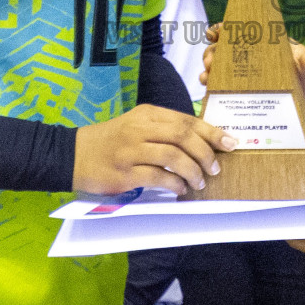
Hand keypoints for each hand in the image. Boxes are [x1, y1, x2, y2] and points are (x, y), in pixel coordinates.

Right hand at [74, 104, 236, 195]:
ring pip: (173, 156)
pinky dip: (175, 184)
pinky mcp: (124, 172)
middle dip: (206, 152)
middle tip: (216, 167)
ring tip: (200, 182)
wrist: (74, 154)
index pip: (186, 120)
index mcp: (147, 114)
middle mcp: (140, 128)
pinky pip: (158, 177)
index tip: (230, 141)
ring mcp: (131, 150)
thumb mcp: (137, 125)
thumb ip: (165, 129)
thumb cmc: (111, 140)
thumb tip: (201, 141)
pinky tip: (181, 190)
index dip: (212, 131)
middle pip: (183, 135)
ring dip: (193, 171)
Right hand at [201, 23, 304, 131]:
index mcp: (272, 48)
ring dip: (211, 72)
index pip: (246, 33)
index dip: (226, 29)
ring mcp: (255, 82)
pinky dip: (217, 92)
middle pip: (228, 52)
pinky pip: (231, 95)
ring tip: (207, 77)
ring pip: (225, 72)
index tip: (214, 33)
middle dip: (214, 53)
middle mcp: (259, 63)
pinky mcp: (254, 100)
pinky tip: (209, 93)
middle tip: (210, 61)